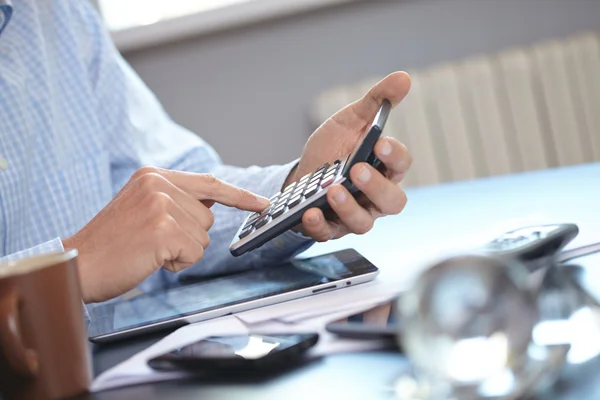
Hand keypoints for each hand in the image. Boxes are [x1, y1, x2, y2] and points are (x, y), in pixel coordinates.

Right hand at [63, 167, 267, 302]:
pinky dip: (177, 263)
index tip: (263, 204)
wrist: (79, 264)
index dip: (239, 196)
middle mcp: (158, 184)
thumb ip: (175, 200)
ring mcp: (161, 205)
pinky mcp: (163, 229)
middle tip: (152, 242)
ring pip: (204, 237)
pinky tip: (151, 259)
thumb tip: (211, 206)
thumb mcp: (142, 207)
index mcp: (154, 175)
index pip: (209, 183)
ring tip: (149, 250)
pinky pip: (194, 253)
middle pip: (208, 217)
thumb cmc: (112, 243)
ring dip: (182, 251)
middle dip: (189, 237)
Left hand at [288, 71, 411, 239]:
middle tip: (357, 170)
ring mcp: (354, 215)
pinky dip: (320, 225)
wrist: (303, 173)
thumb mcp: (351, 121)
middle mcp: (375, 197)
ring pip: (364, 223)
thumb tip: (403, 78)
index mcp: (385, 168)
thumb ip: (376, 102)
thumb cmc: (334, 148)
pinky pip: (329, 233)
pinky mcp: (330, 228)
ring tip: (332, 190)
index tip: (381, 142)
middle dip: (376, 187)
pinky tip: (310, 213)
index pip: (401, 165)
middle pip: (392, 202)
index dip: (395, 155)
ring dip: (348, 208)